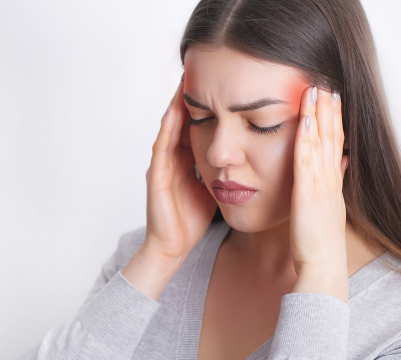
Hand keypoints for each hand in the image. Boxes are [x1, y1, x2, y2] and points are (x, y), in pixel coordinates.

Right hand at [142, 77, 216, 266]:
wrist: (172, 247)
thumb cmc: (192, 219)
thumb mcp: (212, 187)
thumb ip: (222, 167)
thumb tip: (244, 154)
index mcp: (187, 160)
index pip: (196, 125)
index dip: (205, 105)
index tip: (218, 83)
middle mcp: (172, 158)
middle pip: (182, 120)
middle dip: (190, 97)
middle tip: (199, 70)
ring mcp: (162, 166)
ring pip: (169, 128)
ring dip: (176, 105)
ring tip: (185, 81)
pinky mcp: (156, 177)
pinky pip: (162, 147)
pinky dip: (168, 128)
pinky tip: (175, 112)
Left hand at [289, 86, 349, 302]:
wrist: (323, 267)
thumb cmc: (320, 242)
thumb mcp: (329, 209)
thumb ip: (334, 184)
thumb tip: (342, 162)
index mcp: (332, 183)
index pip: (335, 144)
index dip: (334, 120)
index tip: (332, 97)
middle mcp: (330, 179)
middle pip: (332, 137)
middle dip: (329, 109)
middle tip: (326, 82)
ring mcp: (321, 185)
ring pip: (322, 143)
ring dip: (320, 115)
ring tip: (317, 89)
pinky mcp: (309, 194)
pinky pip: (307, 161)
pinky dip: (308, 139)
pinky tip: (305, 119)